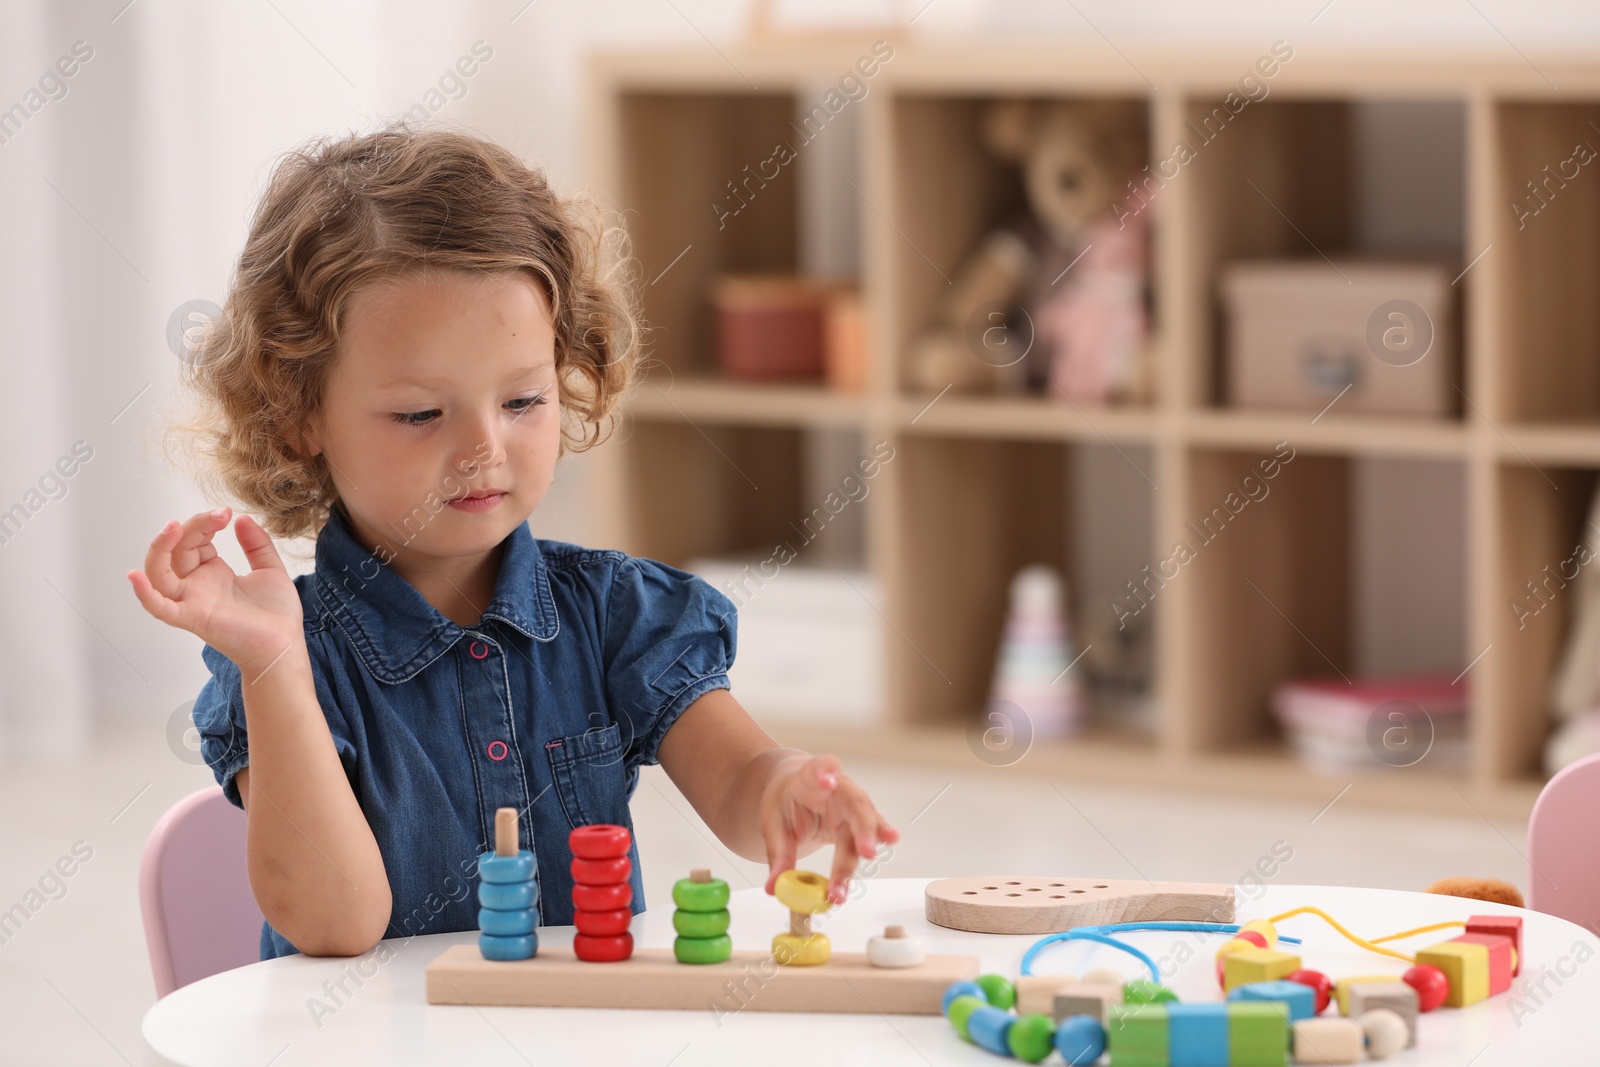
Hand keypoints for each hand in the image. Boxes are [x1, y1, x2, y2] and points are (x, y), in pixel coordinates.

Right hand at [127, 505, 304, 676]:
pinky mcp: (193, 618)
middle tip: (219, 514)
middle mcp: (197, 585)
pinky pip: (160, 607)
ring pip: (159, 574)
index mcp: (212, 572)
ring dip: (160, 549)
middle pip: (176, 550)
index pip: (193, 540)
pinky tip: (135, 577)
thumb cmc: (276, 614)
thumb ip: (257, 544)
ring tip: (173, 527)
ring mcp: (192, 601)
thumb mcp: (269, 569)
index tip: (227, 512)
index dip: (205, 522)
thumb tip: (242, 518)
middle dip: (193, 526)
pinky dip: (144, 594)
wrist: (284, 645)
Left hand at [759, 754, 899, 905]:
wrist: (797, 795)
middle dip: (861, 827)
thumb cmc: (787, 803)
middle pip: (853, 804)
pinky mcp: (860, 822)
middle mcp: (838, 790)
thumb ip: (778, 856)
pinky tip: (890, 841)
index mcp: (810, 780)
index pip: (819, 769)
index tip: (827, 781)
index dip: (825, 772)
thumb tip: (776, 888)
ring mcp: (852, 806)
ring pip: (863, 824)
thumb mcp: (773, 826)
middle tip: (865, 850)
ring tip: (872, 854)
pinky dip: (877, 840)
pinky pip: (869, 834)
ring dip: (866, 844)